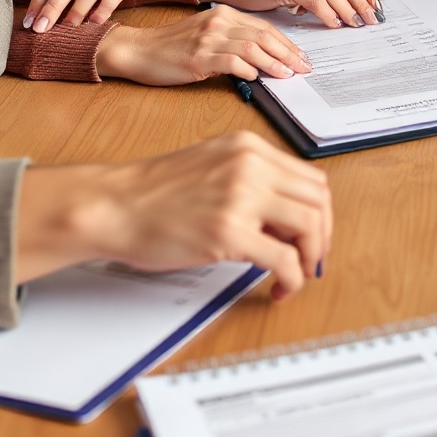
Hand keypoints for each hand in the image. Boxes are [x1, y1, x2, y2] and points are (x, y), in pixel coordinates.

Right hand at [15, 132, 332, 298]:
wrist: (114, 205)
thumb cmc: (153, 193)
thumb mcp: (212, 166)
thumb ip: (251, 180)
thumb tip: (287, 216)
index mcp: (249, 147)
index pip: (311, 179)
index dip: (320, 214)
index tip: (313, 238)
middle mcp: (250, 165)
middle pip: (318, 200)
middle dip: (322, 237)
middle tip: (311, 261)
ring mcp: (241, 196)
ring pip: (310, 226)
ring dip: (311, 258)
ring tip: (295, 275)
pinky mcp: (229, 231)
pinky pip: (284, 259)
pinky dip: (292, 279)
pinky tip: (277, 288)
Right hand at [96, 4, 312, 85]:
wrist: (139, 50)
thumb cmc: (174, 47)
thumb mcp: (207, 36)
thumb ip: (234, 41)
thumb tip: (266, 58)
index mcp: (225, 14)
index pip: (265, 27)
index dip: (287, 43)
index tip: (302, 57)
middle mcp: (219, 22)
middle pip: (264, 35)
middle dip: (288, 53)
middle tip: (304, 68)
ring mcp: (208, 38)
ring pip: (252, 48)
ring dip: (274, 63)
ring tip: (287, 75)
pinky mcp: (198, 56)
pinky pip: (231, 62)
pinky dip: (247, 70)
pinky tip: (257, 78)